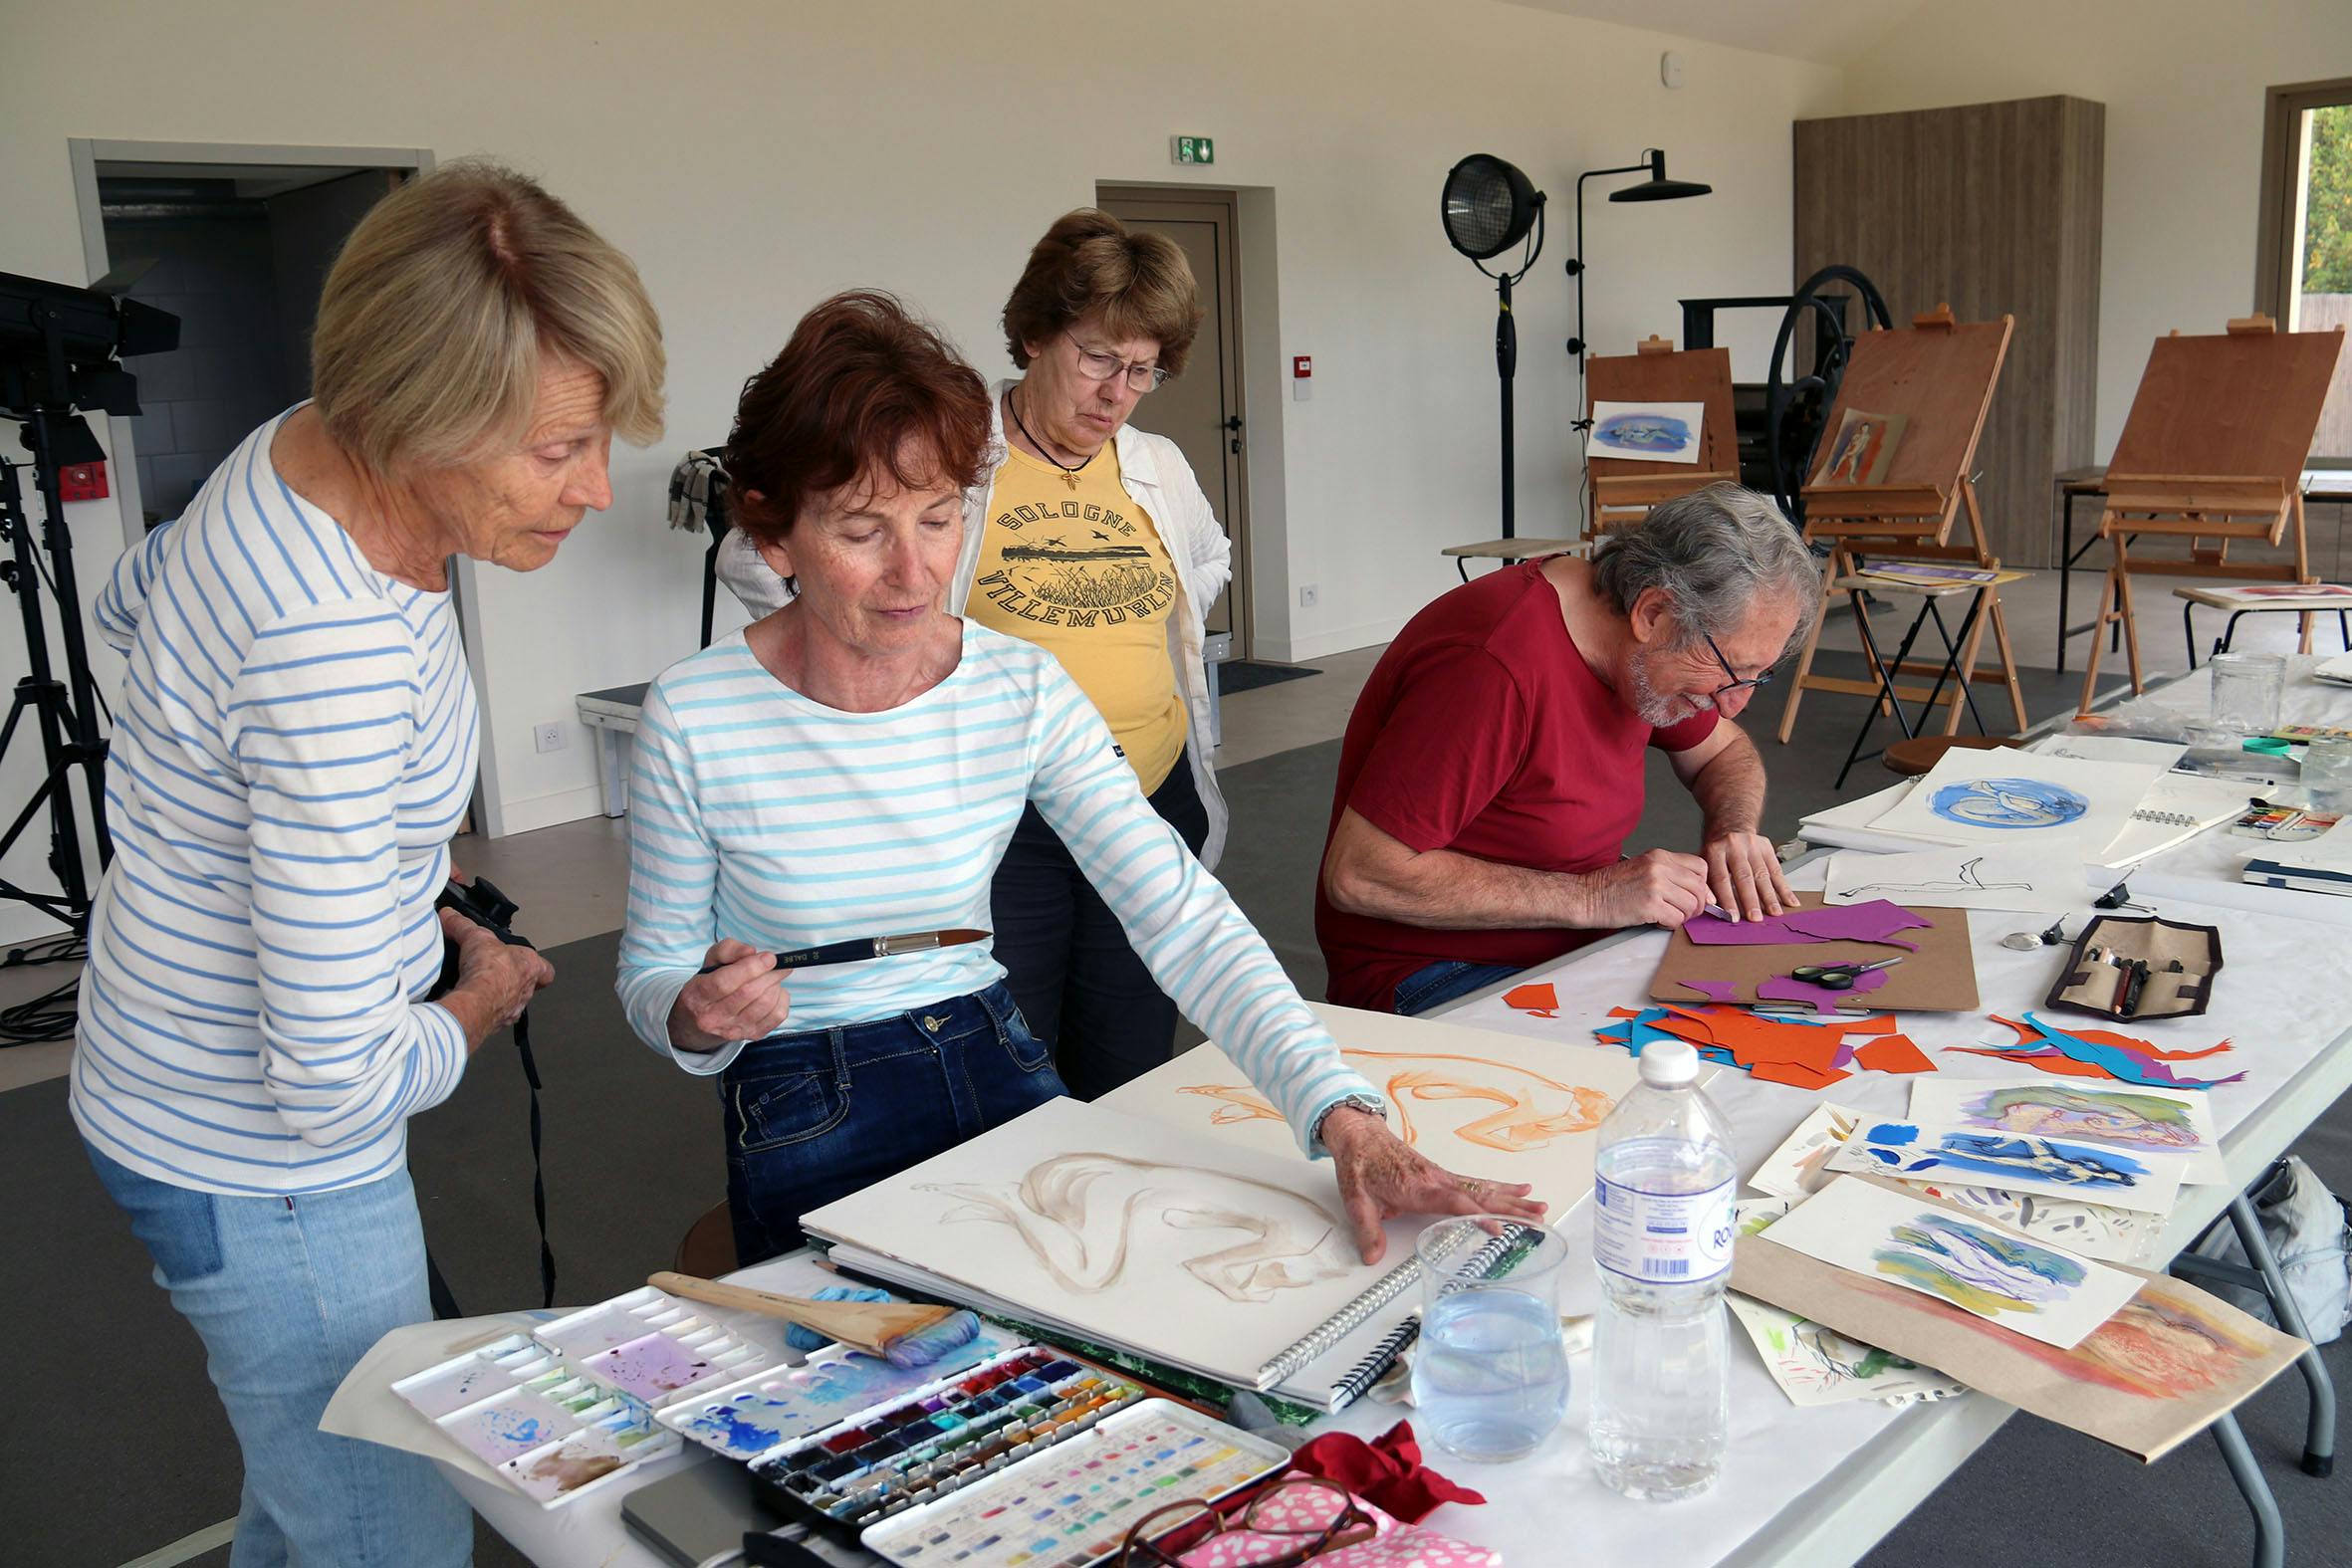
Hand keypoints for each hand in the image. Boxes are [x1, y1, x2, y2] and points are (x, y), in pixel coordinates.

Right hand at [440, 907, 552, 1041]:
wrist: (477, 1003)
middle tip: (492, 973)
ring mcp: (512, 1009)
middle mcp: (525, 991)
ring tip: (477, 989)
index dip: (536, 966)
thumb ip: (463, 925)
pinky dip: (482, 1010)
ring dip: (496, 997)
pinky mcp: (495, 1023)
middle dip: (509, 980)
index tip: (524, 961)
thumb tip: (450, 915)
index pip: (545, 969)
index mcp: (530, 967)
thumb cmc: (489, 971)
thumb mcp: (475, 937)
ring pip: (509, 1003)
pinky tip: (468, 1003)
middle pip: (524, 986)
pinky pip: (491, 1017)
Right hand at [668, 939, 789, 1052]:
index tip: (769, 957)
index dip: (750, 968)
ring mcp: (734, 1030)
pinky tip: (774, 991)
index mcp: (697, 995)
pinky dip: (782, 999)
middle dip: (769, 974)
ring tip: (773, 976)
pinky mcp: (752, 1035)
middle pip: (748, 993)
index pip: (724, 983)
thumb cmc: (710, 983)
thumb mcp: (712, 961)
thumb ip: (728, 950)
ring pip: (765, 1004)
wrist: (704, 1020)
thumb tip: (751, 951)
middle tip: (778, 963)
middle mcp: (713, 1018)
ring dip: (775, 985)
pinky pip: (777, 1015)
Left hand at [1320, 1107, 1544, 1264]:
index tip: (1499, 1230)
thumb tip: (1372, 1257)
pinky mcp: (1442, 1176)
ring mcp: (1443, 1177)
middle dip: (1511, 1208)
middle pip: (1481, 1196)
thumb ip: (1367, 1229)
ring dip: (1513, 1199)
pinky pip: (1476, 1184)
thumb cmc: (1360, 1164)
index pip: (1456, 1204)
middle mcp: (1437, 1181)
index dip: (1478, 1217)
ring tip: (1540, 1206)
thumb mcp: (1356, 1198)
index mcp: (1420, 1188)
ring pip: (1484, 1189)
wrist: (1360, 1136)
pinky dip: (1499, 1188)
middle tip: (1540, 1217)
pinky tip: (1516, 1190)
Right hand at [1574, 849, 1711, 928]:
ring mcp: (1655, 885)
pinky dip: (1670, 925)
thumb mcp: (1642, 868)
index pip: (1700, 867)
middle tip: (1684, 913)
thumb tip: (1699, 892)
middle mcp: (1659, 867)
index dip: (1702, 885)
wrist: (1585, 896)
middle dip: (1696, 905)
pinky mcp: (1650, 905)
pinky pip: (1677, 919)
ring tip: (1667, 916)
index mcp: (1659, 856)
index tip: (1696, 896)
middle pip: (1699, 888)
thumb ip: (1669, 874)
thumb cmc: (1610, 886)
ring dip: (1683, 916)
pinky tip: (1657, 921)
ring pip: (1691, 905)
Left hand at [1703, 830, 1795, 920]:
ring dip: (1770, 897)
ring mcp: (1752, 846)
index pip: (1721, 879)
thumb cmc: (1717, 851)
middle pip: (1744, 877)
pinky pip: (1777, 871)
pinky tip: (1790, 901)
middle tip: (1756, 918)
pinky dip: (1784, 888)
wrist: (1730, 826)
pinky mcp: (1767, 848)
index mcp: (1715, 851)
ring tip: (1775, 913)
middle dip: (1751, 900)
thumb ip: (1707, 882)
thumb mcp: (1704, 862)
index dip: (1728, 900)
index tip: (1733, 917)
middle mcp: (1735, 847)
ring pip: (1763, 874)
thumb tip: (1712, 908)